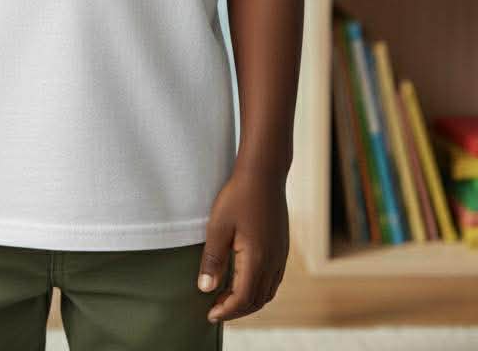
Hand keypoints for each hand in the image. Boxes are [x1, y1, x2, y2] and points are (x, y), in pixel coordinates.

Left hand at [196, 165, 288, 322]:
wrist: (264, 173)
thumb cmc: (238, 196)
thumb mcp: (218, 226)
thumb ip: (212, 259)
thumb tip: (205, 289)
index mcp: (257, 259)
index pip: (243, 298)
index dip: (226, 310)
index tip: (210, 314)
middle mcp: (274, 261)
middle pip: (257, 300)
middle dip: (237, 310)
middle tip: (215, 309)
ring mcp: (281, 254)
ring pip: (268, 292)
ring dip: (249, 301)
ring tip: (227, 298)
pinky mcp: (282, 247)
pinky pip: (274, 279)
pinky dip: (259, 289)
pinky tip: (244, 281)